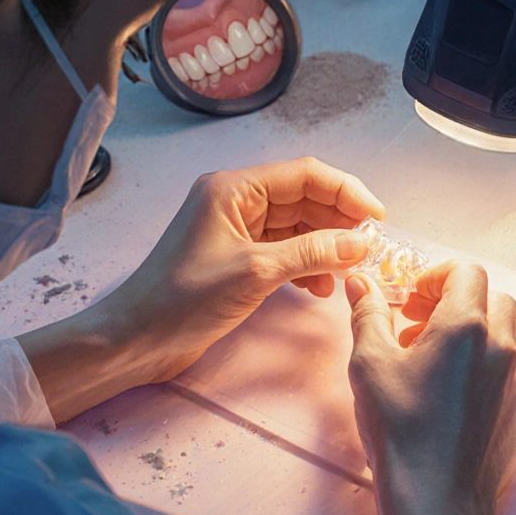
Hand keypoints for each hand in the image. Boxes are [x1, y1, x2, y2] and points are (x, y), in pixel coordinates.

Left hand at [108, 157, 385, 376]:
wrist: (137, 339)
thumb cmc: (183, 299)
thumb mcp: (255, 272)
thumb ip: (311, 252)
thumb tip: (360, 243)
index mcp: (234, 189)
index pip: (305, 175)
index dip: (347, 191)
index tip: (378, 219)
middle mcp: (237, 201)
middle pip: (304, 198)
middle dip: (339, 222)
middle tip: (371, 249)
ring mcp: (237, 230)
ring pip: (297, 226)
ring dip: (326, 246)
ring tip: (348, 271)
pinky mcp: (238, 258)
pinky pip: (284, 250)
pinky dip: (307, 265)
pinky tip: (320, 287)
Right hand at [345, 262, 515, 514]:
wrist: (437, 499)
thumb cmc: (401, 432)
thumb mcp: (370, 365)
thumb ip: (368, 315)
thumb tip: (361, 284)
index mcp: (466, 326)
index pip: (467, 272)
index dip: (437, 276)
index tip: (413, 297)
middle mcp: (502, 347)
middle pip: (491, 298)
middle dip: (456, 303)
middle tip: (419, 325)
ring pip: (504, 336)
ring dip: (472, 335)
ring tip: (432, 362)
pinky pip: (508, 373)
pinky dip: (484, 369)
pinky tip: (452, 395)